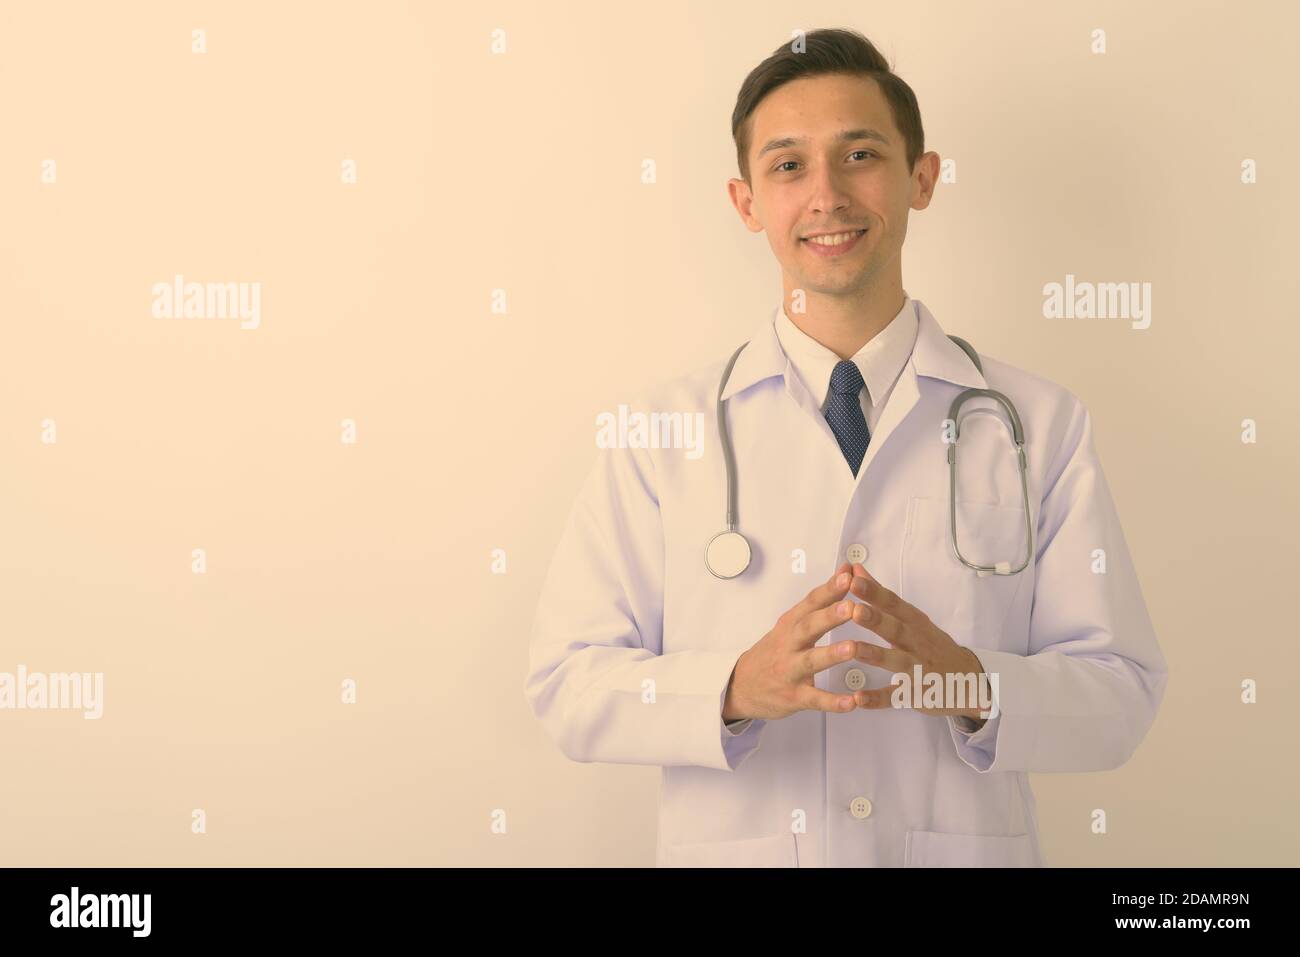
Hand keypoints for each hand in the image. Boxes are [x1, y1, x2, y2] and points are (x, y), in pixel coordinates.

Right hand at [724, 563, 878, 720]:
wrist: (739, 686)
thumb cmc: (773, 651)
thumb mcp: (790, 624)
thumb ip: (820, 601)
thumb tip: (847, 571)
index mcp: (790, 624)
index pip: (810, 602)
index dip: (829, 589)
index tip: (849, 575)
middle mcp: (789, 644)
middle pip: (809, 627)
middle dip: (830, 616)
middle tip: (852, 607)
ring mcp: (790, 671)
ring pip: (811, 662)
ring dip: (831, 654)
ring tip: (852, 648)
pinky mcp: (793, 697)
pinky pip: (814, 699)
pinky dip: (833, 702)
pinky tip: (852, 702)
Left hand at [842, 563, 992, 722]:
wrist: (969, 681)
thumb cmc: (932, 645)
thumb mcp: (912, 618)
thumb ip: (881, 597)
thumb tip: (856, 569)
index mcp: (914, 622)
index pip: (892, 603)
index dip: (873, 591)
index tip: (853, 578)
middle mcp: (916, 642)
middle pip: (894, 628)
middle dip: (874, 619)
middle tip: (853, 609)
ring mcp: (917, 669)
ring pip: (894, 661)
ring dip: (874, 654)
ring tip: (853, 648)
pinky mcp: (916, 694)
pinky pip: (895, 696)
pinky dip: (877, 698)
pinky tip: (858, 698)